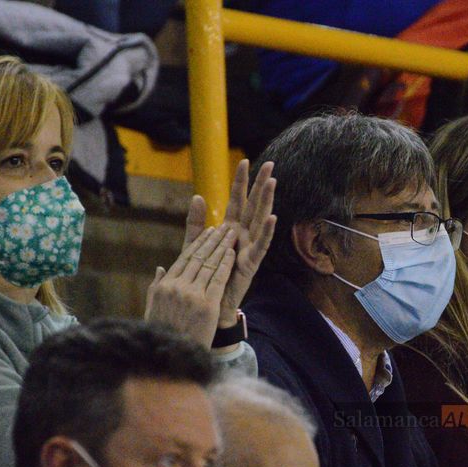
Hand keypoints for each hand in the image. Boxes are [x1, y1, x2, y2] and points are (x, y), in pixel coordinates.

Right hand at [145, 226, 236, 347]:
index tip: (208, 232)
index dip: (199, 244)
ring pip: (209, 265)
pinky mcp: (206, 305)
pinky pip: (218, 279)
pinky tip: (232, 253)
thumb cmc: (164, 333)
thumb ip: (157, 286)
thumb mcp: (154, 308)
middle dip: (213, 240)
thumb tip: (161, 268)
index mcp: (164, 286)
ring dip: (221, 247)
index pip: (184, 259)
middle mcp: (176, 287)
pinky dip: (225, 264)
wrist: (174, 356)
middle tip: (224, 227)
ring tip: (231, 235)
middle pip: (198, 258)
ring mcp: (191, 295)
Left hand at [184, 159, 276, 327]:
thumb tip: (197, 196)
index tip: (245, 161)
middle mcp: (243, 236)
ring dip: (267, 201)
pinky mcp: (251, 263)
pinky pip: (261, 245)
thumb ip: (195, 222)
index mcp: (230, 230)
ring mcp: (249, 249)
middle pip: (253, 205)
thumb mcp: (195, 245)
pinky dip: (267, 231)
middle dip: (260, 185)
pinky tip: (272, 216)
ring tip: (273, 182)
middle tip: (270, 164)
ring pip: (260, 220)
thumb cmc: (206, 276)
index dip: (240, 182)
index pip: (237, 201)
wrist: (209, 305)